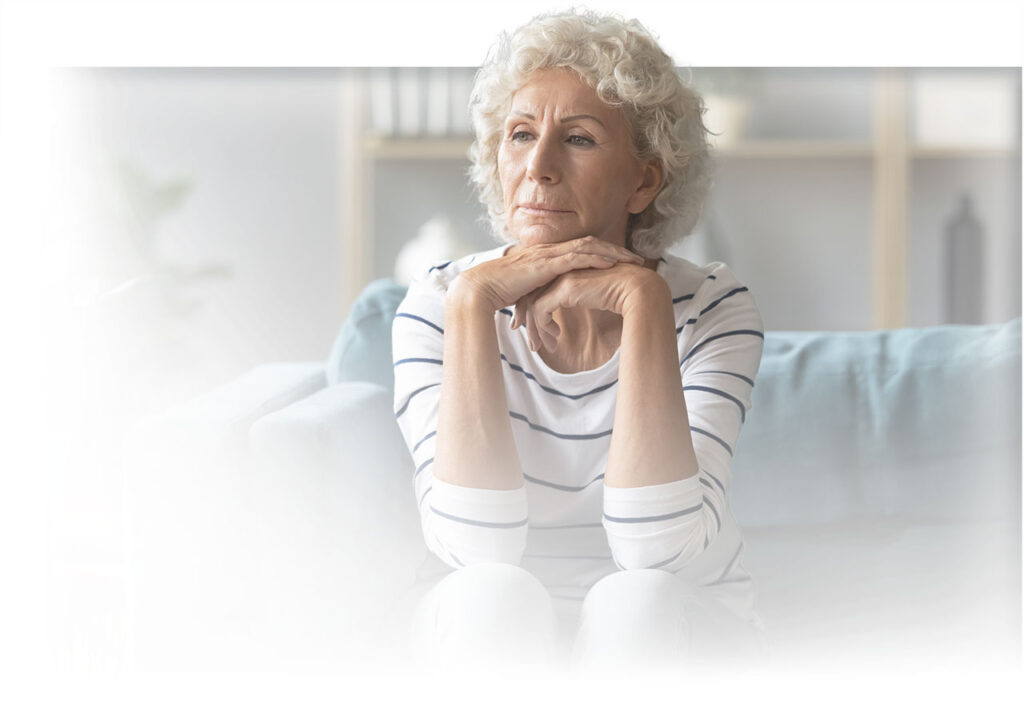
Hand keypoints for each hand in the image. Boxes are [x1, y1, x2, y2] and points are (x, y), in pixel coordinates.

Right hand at [449, 236, 644, 312]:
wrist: (478, 289)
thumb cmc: (496, 293)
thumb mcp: (525, 292)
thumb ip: (538, 295)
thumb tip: (545, 310)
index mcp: (545, 254)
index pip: (580, 247)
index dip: (602, 252)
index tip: (621, 262)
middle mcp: (549, 249)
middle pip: (590, 242)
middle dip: (615, 250)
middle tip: (637, 258)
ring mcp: (547, 254)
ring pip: (588, 246)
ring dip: (613, 253)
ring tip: (633, 261)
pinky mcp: (545, 263)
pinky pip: (576, 257)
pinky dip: (596, 259)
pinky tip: (611, 265)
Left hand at [511, 263, 665, 352]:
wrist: (636, 289)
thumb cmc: (619, 294)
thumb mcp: (591, 296)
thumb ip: (578, 299)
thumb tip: (570, 315)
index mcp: (565, 269)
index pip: (539, 290)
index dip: (532, 311)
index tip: (533, 331)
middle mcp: (561, 270)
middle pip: (531, 296)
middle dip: (528, 322)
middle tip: (532, 344)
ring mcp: (562, 277)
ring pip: (533, 304)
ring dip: (536, 329)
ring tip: (541, 347)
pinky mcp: (565, 289)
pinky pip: (541, 310)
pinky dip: (544, 327)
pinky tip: (555, 338)